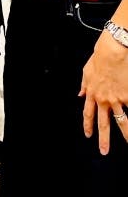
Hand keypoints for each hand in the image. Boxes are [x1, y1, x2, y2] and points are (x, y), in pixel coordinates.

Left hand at [80, 30, 127, 153]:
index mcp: (92, 93)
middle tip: (104, 151)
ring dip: (126, 135)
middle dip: (104, 139)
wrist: (113, 52)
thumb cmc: (100, 58)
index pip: (88, 114)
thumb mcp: (86, 71)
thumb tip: (80, 94)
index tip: (88, 135)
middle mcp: (104, 99)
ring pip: (123, 122)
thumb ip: (84, 84)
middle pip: (104, 123)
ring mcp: (118, 99)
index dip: (88, 125)